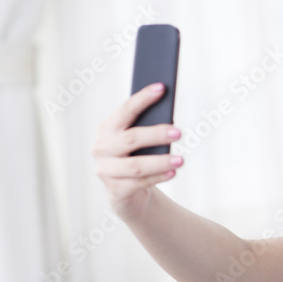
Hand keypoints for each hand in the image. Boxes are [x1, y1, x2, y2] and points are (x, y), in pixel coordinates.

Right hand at [92, 83, 182, 219]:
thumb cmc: (136, 159)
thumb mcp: (139, 143)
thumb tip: (170, 118)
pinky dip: (159, 177)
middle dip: (156, 135)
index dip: (143, 99)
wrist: (126, 193)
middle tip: (179, 133)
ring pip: (136, 165)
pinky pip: (140, 183)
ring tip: (181, 160)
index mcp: (107, 129)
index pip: (125, 111)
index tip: (161, 88)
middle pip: (131, 139)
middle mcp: (102, 148)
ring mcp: (106, 170)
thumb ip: (147, 129)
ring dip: (160, 161)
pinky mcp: (116, 190)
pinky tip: (173, 173)